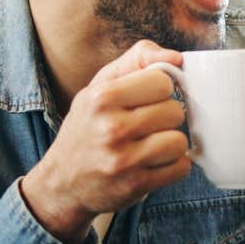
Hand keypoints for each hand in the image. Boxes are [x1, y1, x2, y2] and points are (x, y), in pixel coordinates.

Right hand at [20, 40, 191, 242]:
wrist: (63, 182)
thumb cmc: (88, 128)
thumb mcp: (100, 87)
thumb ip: (137, 61)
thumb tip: (177, 58)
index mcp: (101, 98)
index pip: (162, 82)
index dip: (159, 90)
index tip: (146, 100)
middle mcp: (111, 128)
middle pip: (175, 111)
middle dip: (165, 117)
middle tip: (147, 125)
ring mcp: (124, 160)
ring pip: (179, 141)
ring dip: (170, 144)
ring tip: (150, 145)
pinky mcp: (137, 185)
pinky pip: (181, 168)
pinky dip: (173, 166)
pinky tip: (154, 163)